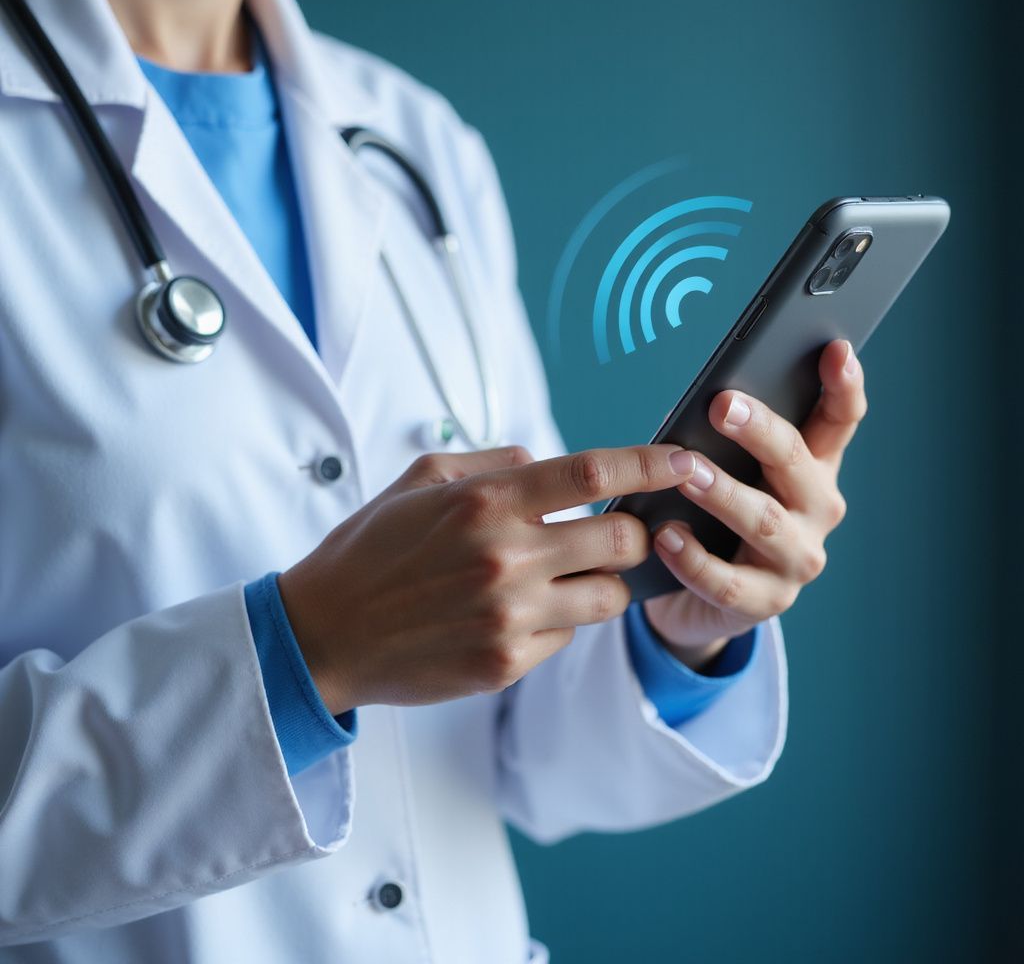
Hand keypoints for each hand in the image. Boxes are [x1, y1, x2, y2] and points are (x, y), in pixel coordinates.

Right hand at [278, 443, 694, 713]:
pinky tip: (516, 612)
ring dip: (601, 582)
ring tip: (563, 575)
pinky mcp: (506, 664)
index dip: (651, 464)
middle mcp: (506, 558)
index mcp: (486, 502)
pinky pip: (567, 637)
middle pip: (621, 541)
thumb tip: (549, 462)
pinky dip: (558, 621)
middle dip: (633, 533)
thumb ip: (494, 463)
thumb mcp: (420, 480)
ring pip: (608, 598)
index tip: (685, 460)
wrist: (325, 633)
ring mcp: (509, 617)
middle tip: (615, 531)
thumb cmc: (371, 547)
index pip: (594, 473)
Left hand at [643, 339, 866, 669]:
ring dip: (723, 493)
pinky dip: (693, 559)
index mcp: (812, 467)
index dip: (843, 386)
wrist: (699, 597)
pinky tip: (665, 537)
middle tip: (722, 405)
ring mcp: (796, 560)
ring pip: (764, 522)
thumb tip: (694, 409)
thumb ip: (720, 440)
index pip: (838, 422)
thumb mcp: (726, 470)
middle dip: (761, 431)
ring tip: (686, 471)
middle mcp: (816, 510)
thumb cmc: (714, 515)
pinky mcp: (764, 603)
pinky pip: (728, 581)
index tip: (836, 350)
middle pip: (796, 463)